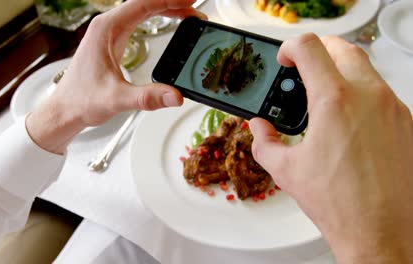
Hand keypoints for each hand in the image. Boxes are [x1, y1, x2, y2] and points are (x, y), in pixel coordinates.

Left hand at [26, 0, 206, 153]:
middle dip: (171, 3)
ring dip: (165, 9)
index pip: (142, 4)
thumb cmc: (81, 100)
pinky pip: (137, 20)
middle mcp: (106, 26)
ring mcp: (108, 33)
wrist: (65, 110)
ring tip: (188, 15)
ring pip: (141, 10)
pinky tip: (168, 22)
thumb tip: (175, 96)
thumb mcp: (117, 99)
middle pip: (144, 3)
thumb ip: (147, 97)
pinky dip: (155, 17)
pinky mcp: (111, 42)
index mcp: (106, 29)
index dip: (168, 0)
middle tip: (195, 10)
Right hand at [249, 34, 412, 262]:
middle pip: (343, 48)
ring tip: (323, 95)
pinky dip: (361, 93)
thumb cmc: (341, 204)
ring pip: (365, 69)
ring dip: (341, 72)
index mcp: (334, 101)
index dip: (290, 47)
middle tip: (303, 67)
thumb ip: (265, 141)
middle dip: (319, 51)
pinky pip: (381, 92)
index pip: (310, 48)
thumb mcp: (286, 170)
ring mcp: (392, 107)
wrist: (383, 231)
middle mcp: (368, 96)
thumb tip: (259, 129)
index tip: (285, 58)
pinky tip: (347, 119)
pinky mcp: (406, 122)